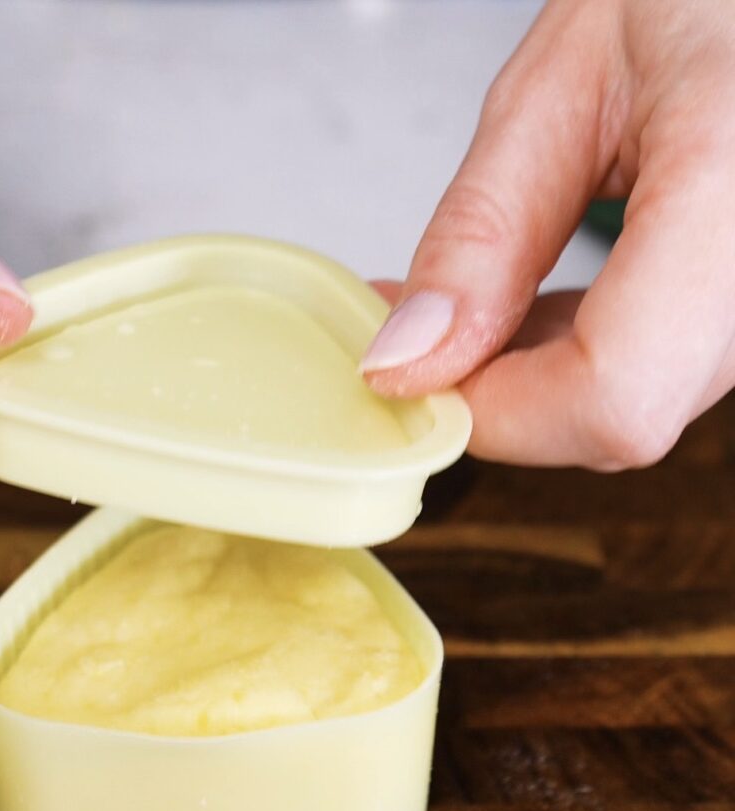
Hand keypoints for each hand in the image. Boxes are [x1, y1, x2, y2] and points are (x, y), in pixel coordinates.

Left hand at [361, 0, 734, 469]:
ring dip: (521, 375)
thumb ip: (480, 234)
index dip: (494, 411)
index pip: (610, 398)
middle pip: (613, 418)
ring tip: (462, 299)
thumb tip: (409, 359)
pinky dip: (564, 355)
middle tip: (413, 327)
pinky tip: (525, 302)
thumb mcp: (555, 91)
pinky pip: (644, 375)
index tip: (410, 371)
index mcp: (732, 197)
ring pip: (623, 408)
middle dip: (490, 391)